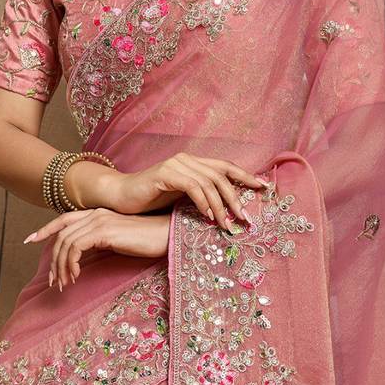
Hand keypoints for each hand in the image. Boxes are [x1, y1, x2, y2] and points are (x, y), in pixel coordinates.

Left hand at [23, 208, 170, 291]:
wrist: (167, 235)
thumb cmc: (147, 240)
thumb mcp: (118, 240)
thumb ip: (99, 240)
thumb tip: (83, 254)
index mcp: (97, 213)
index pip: (63, 219)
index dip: (45, 229)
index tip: (30, 240)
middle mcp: (95, 213)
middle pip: (61, 234)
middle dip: (53, 259)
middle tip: (54, 281)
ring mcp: (99, 220)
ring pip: (65, 242)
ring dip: (61, 266)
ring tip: (66, 284)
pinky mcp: (104, 230)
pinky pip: (75, 247)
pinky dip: (71, 263)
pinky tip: (76, 275)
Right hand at [105, 154, 266, 231]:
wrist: (120, 196)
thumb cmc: (150, 199)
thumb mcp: (181, 198)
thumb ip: (201, 197)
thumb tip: (226, 210)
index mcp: (193, 162)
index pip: (225, 166)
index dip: (246, 176)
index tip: (264, 188)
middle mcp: (186, 159)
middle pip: (221, 175)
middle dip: (236, 197)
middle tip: (244, 218)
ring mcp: (175, 165)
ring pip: (208, 182)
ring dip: (221, 205)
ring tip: (227, 224)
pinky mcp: (164, 174)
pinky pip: (191, 187)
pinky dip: (202, 202)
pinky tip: (207, 216)